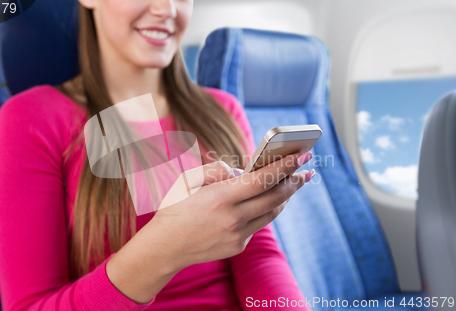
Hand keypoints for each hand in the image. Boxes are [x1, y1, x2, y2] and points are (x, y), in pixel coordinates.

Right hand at [150, 152, 313, 269]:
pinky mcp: (238, 246)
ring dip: (284, 196)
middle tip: (306, 170)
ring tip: (293, 183)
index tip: (302, 154)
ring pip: (271, 212)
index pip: (262, 179)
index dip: (286, 166)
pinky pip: (257, 224)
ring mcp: (238, 235)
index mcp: (221, 197)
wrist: (164, 247)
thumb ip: (218, 170)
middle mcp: (233, 218)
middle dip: (295, 181)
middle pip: (275, 197)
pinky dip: (264, 210)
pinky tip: (265, 202)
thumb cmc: (175, 207)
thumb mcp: (189, 180)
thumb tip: (242, 171)